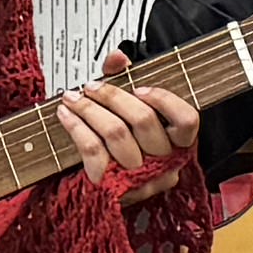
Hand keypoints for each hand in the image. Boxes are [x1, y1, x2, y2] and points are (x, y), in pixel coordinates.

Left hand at [49, 80, 208, 188]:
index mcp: (178, 146)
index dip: (164, 100)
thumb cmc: (121, 149)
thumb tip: (117, 57)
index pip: (186, 120)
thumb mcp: (129, 113)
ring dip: (89, 109)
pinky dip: (76, 128)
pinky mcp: (112, 187)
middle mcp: (164, 164)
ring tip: (72, 98)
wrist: (98, 194)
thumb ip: (126, 81)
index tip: (139, 87)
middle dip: (112, 96)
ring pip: (115, 133)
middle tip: (91, 86)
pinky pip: (93, 151)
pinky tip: (66, 116)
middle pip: (143, 121)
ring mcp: (139, 179)